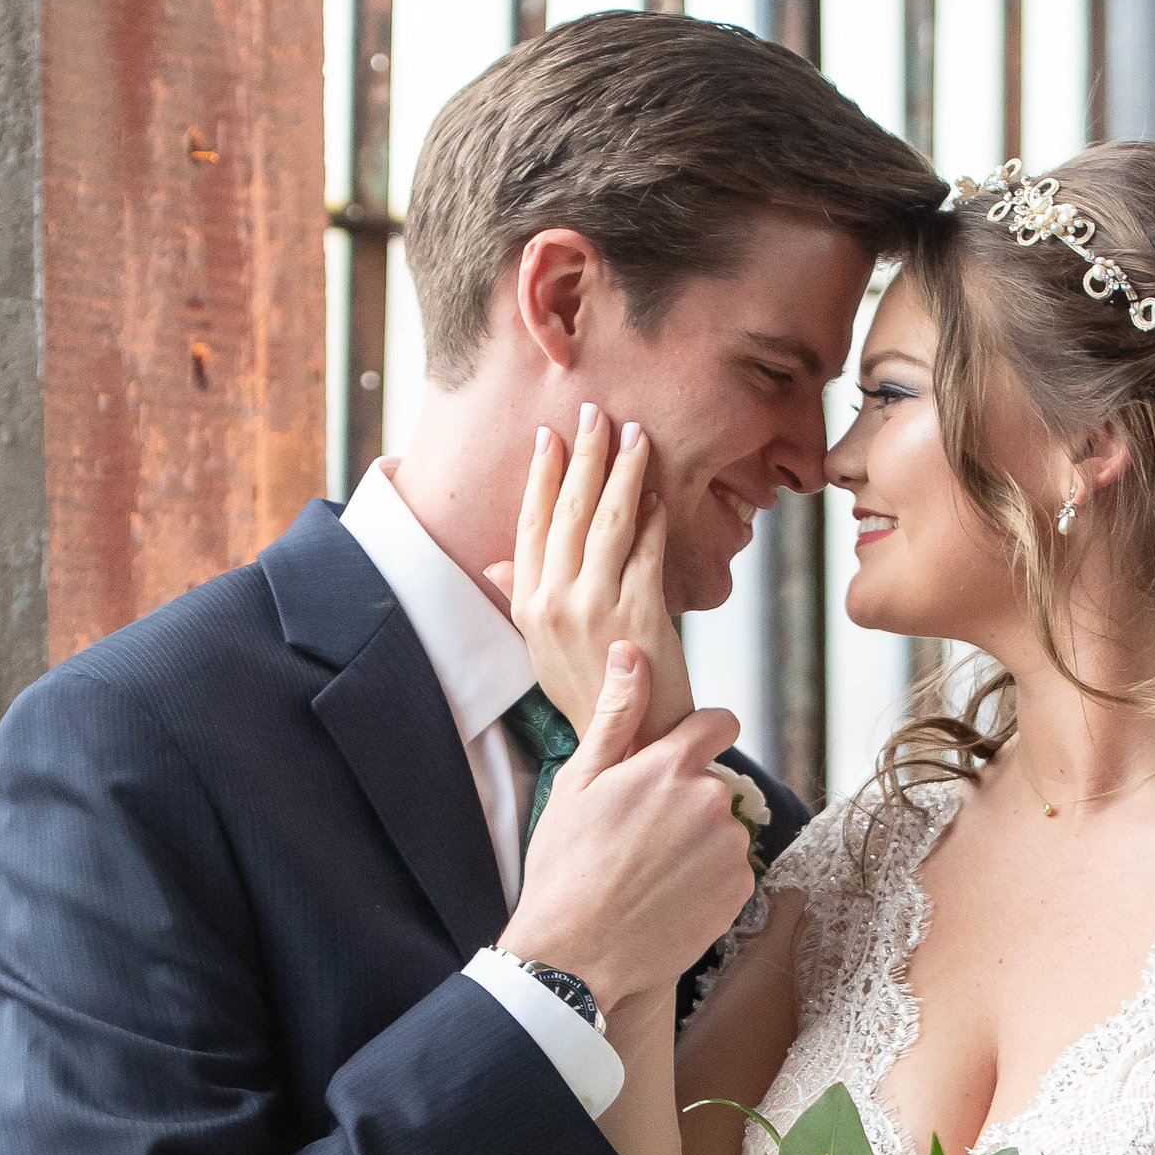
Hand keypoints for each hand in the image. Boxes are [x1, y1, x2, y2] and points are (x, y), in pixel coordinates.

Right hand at [487, 404, 692, 740]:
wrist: (629, 740)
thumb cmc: (589, 692)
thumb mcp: (542, 647)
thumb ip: (521, 598)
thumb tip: (495, 563)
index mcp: (528, 606)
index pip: (529, 525)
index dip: (539, 476)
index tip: (549, 435)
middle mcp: (555, 603)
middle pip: (566, 513)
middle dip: (583, 456)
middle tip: (595, 413)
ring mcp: (596, 609)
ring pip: (607, 523)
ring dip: (624, 473)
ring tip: (635, 436)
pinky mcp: (638, 616)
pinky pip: (646, 553)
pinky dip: (654, 521)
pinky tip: (660, 495)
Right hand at [501, 642, 753, 1017]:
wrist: (576, 953)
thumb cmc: (565, 866)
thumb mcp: (578, 783)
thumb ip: (616, 716)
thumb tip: (631, 654)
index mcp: (670, 767)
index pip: (719, 723)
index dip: (702, 734)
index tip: (681, 754)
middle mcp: (711, 802)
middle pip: (714, 783)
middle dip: (686, 799)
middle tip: (638, 834)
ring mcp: (730, 849)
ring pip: (722, 829)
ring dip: (698, 842)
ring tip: (648, 871)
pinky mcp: (739, 891)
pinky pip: (732, 870)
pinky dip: (708, 880)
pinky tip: (667, 897)